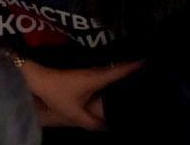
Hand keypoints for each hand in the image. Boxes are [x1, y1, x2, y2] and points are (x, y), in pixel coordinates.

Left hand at [20, 60, 143, 130]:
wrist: (37, 76)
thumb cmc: (57, 92)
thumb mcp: (74, 112)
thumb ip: (91, 122)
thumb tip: (108, 129)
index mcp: (98, 77)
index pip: (123, 69)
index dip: (138, 64)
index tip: (151, 60)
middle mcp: (98, 69)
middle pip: (121, 66)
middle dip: (135, 67)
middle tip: (149, 70)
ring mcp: (91, 67)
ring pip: (112, 68)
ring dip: (123, 70)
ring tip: (137, 75)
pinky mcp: (85, 69)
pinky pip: (105, 71)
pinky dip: (113, 73)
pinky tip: (115, 81)